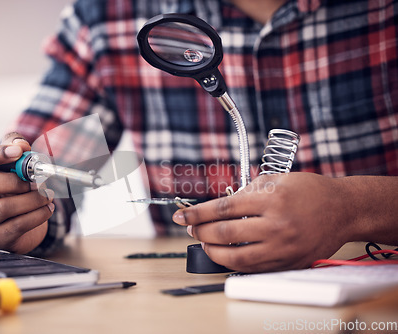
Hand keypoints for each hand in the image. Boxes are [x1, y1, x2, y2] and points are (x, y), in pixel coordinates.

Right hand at [0, 132, 54, 253]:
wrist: (16, 224)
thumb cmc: (11, 190)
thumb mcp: (11, 166)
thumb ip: (15, 147)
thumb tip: (21, 144)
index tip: (19, 150)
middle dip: (15, 180)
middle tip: (37, 180)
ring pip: (4, 207)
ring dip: (32, 198)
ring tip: (47, 194)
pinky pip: (18, 225)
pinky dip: (39, 214)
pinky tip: (48, 207)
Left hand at [172, 173, 354, 272]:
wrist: (343, 210)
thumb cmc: (310, 191)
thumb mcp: (277, 180)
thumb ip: (247, 191)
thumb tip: (219, 205)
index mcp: (271, 199)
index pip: (223, 208)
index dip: (197, 213)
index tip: (182, 216)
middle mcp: (276, 225)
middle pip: (224, 234)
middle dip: (200, 231)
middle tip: (191, 227)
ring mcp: (282, 248)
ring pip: (235, 257)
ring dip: (212, 251)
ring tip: (204, 242)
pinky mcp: (287, 263)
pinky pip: (253, 268)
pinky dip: (233, 262)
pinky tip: (225, 254)